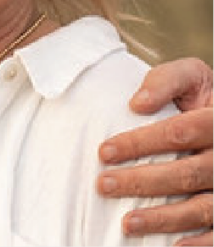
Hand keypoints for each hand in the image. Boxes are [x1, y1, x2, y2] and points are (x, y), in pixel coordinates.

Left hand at [97, 58, 212, 244]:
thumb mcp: (192, 75)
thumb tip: (137, 103)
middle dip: (143, 181)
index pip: (179, 132)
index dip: (141, 142)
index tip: (104, 151)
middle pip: (187, 173)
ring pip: (202, 208)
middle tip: (103, 184)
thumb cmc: (201, 98)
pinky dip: (198, 243)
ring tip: (126, 223)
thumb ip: (166, 80)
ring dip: (163, 219)